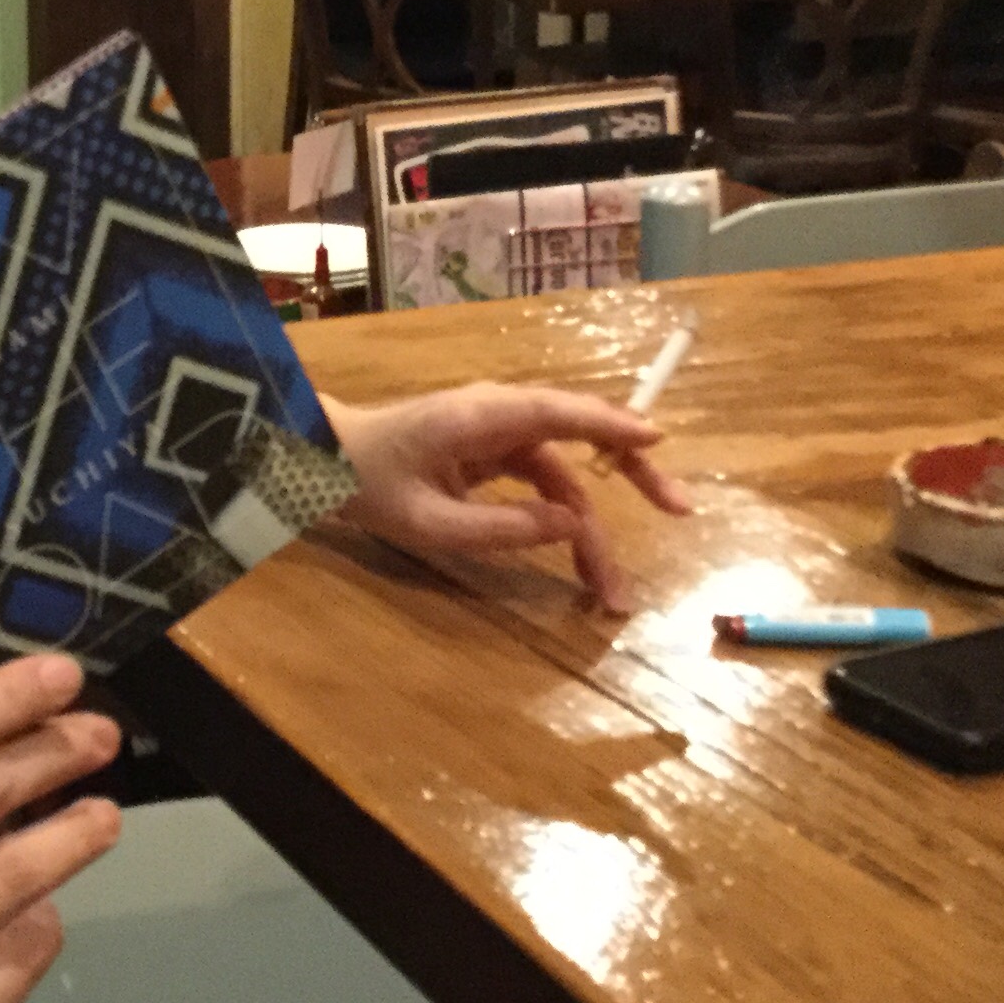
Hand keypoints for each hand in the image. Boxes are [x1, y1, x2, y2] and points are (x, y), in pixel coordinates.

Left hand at [326, 383, 689, 612]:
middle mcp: (499, 415)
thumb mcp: (429, 522)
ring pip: (566, 473)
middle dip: (632, 473)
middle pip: (581, 437)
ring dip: (594, 525)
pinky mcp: (494, 453)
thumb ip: (500, 528)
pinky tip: (583, 559)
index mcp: (482, 417)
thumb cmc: (367, 484)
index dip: (613, 425)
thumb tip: (571, 525)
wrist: (323, 463)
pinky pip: (546, 480)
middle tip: (680, 510)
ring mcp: (498, 433)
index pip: (561, 413)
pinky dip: (568, 518)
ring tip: (610, 589)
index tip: (659, 440)